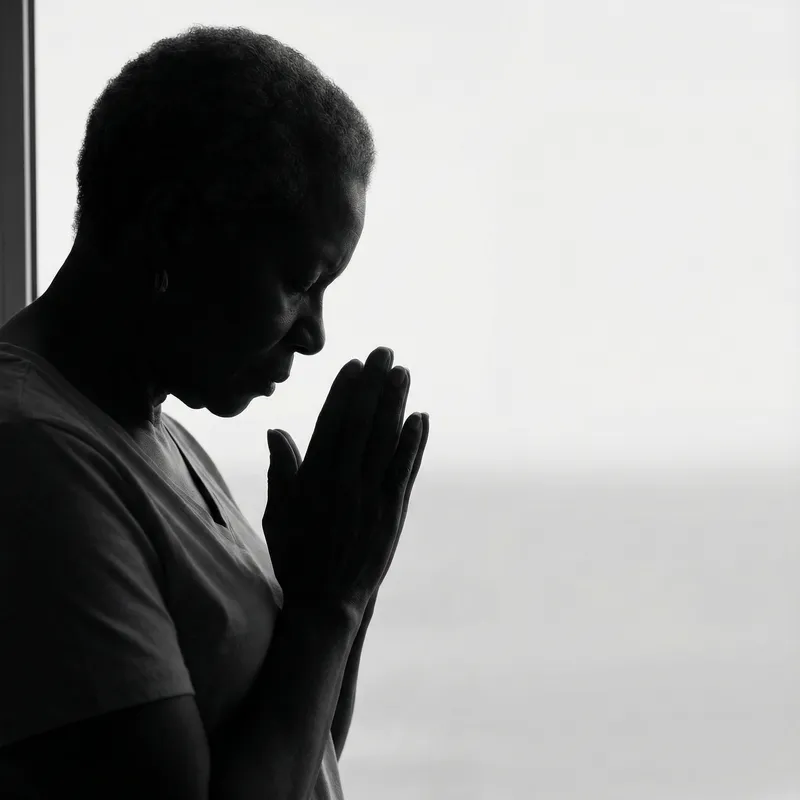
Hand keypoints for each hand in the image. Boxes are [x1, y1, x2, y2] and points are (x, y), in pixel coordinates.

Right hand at [262, 347, 429, 615]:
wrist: (326, 602)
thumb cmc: (297, 557)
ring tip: (403, 373)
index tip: (353, 365)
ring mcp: (369, 497)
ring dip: (396, 404)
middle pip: (360, 423)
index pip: (330, 424)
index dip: (343, 391)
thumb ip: (281, 472)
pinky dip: (413, 443)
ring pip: (385, 440)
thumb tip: (277, 431)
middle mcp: (342, 482)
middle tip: (384, 354)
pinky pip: (404, 470)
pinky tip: (420, 419)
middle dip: (373, 385)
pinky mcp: (392, 513)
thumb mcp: (277, 514)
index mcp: (313, 479)